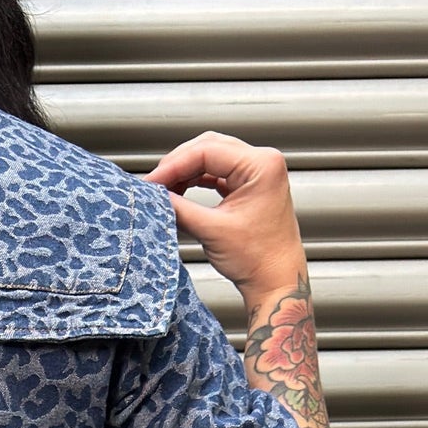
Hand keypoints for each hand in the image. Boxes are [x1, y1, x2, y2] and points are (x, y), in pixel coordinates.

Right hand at [146, 133, 303, 303]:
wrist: (275, 280)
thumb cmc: (259, 259)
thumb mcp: (211, 230)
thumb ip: (179, 209)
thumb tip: (156, 196)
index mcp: (261, 165)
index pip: (206, 151)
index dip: (174, 165)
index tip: (153, 181)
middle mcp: (262, 163)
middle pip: (208, 147)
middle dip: (178, 164)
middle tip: (155, 183)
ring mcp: (256, 173)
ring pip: (211, 157)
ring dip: (186, 171)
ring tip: (166, 189)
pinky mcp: (249, 186)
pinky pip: (217, 172)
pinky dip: (197, 179)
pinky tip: (181, 190)